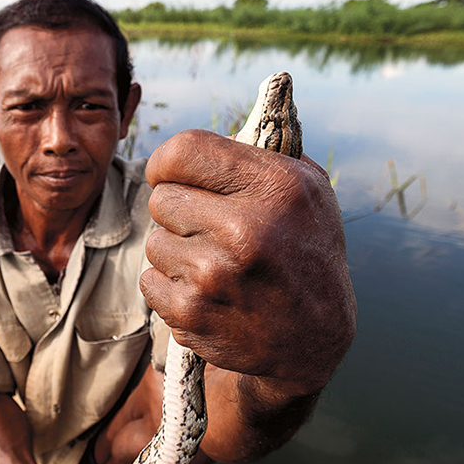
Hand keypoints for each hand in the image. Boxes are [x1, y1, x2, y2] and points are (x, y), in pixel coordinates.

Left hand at [140, 129, 355, 396]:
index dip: (167, 162)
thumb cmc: (305, 250)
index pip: (182, 150)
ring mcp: (214, 276)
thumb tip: (215, 125)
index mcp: (274, 186)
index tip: (171, 175)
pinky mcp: (192, 314)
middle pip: (161, 198)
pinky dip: (170, 286)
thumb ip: (261, 150)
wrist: (315, 338)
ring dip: (175, 251)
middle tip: (208, 228)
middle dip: (179, 211)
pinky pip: (149, 281)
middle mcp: (245, 229)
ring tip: (215, 263)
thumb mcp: (308, 189)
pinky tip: (207, 292)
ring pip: (154, 242)